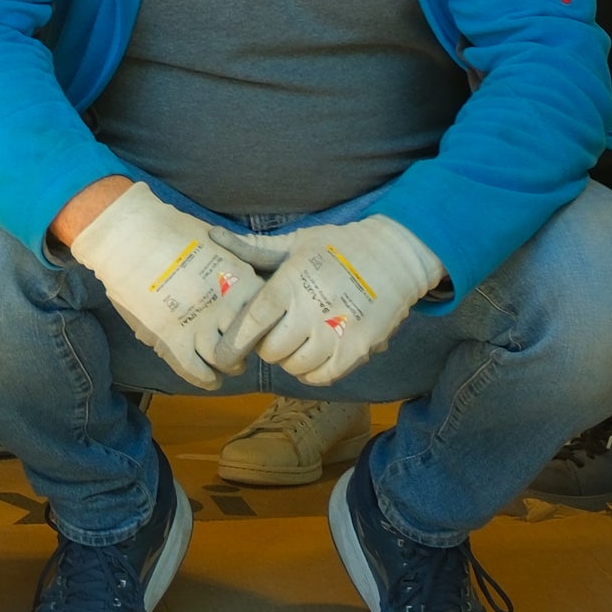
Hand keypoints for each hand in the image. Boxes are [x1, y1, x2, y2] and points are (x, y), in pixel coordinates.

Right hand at [63, 181, 261, 390]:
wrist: (128, 235)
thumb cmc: (167, 228)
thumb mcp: (213, 240)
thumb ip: (230, 262)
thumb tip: (240, 278)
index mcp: (240, 280)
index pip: (266, 313)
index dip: (262, 321)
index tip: (254, 323)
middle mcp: (226, 305)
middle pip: (251, 340)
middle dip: (248, 347)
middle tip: (242, 347)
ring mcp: (200, 325)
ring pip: (227, 360)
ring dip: (230, 365)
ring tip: (226, 364)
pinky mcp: (173, 340)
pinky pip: (197, 371)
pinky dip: (206, 379)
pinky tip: (210, 379)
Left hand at [237, 214, 440, 387]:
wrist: (397, 255)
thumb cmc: (340, 247)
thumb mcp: (298, 241)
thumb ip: (255, 248)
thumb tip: (214, 235)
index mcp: (293, 281)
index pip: (255, 320)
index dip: (236, 340)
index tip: (225, 351)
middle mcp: (313, 309)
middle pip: (273, 350)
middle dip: (265, 348)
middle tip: (271, 336)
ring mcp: (338, 330)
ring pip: (297, 367)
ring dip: (290, 360)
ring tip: (294, 344)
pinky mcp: (360, 347)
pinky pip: (324, 376)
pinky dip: (313, 373)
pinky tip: (313, 356)